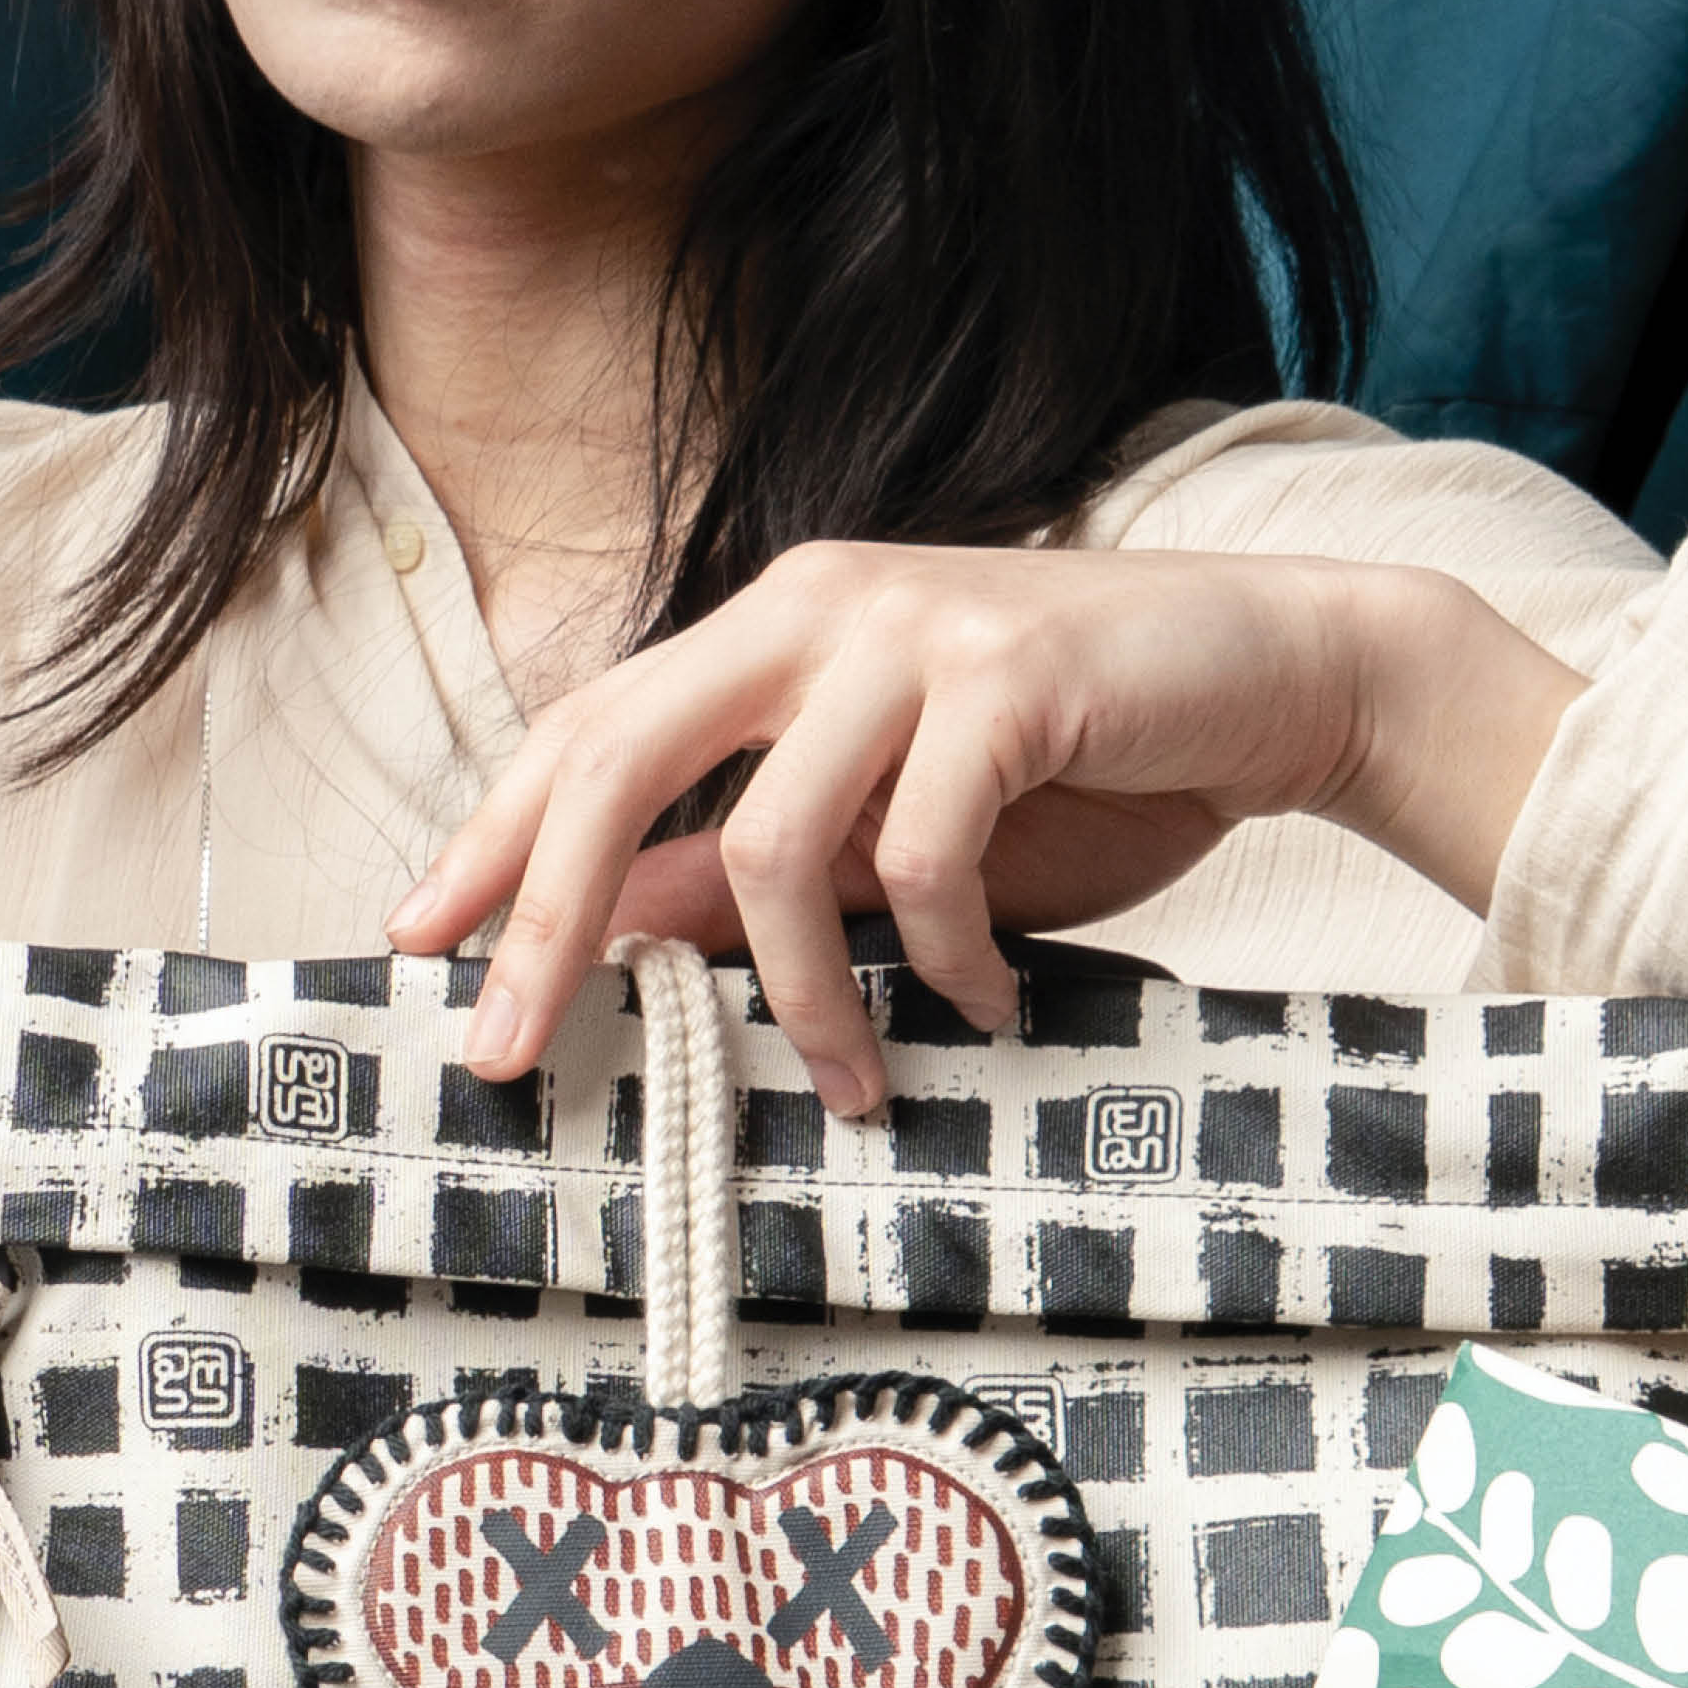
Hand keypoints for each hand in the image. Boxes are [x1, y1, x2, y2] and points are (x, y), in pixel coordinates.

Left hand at [386, 542, 1587, 1112]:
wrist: (1274, 681)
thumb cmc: (1068, 766)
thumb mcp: (876, 840)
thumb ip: (741, 874)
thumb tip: (594, 939)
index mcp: (766, 631)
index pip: (583, 733)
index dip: (488, 841)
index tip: (414, 948)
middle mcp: (816, 604)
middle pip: (615, 762)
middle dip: (544, 922)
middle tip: (510, 1055)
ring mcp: (911, 626)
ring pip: (769, 843)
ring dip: (798, 998)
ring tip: (856, 1083)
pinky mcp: (1014, 671)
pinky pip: (921, 856)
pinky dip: (939, 958)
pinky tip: (981, 1000)